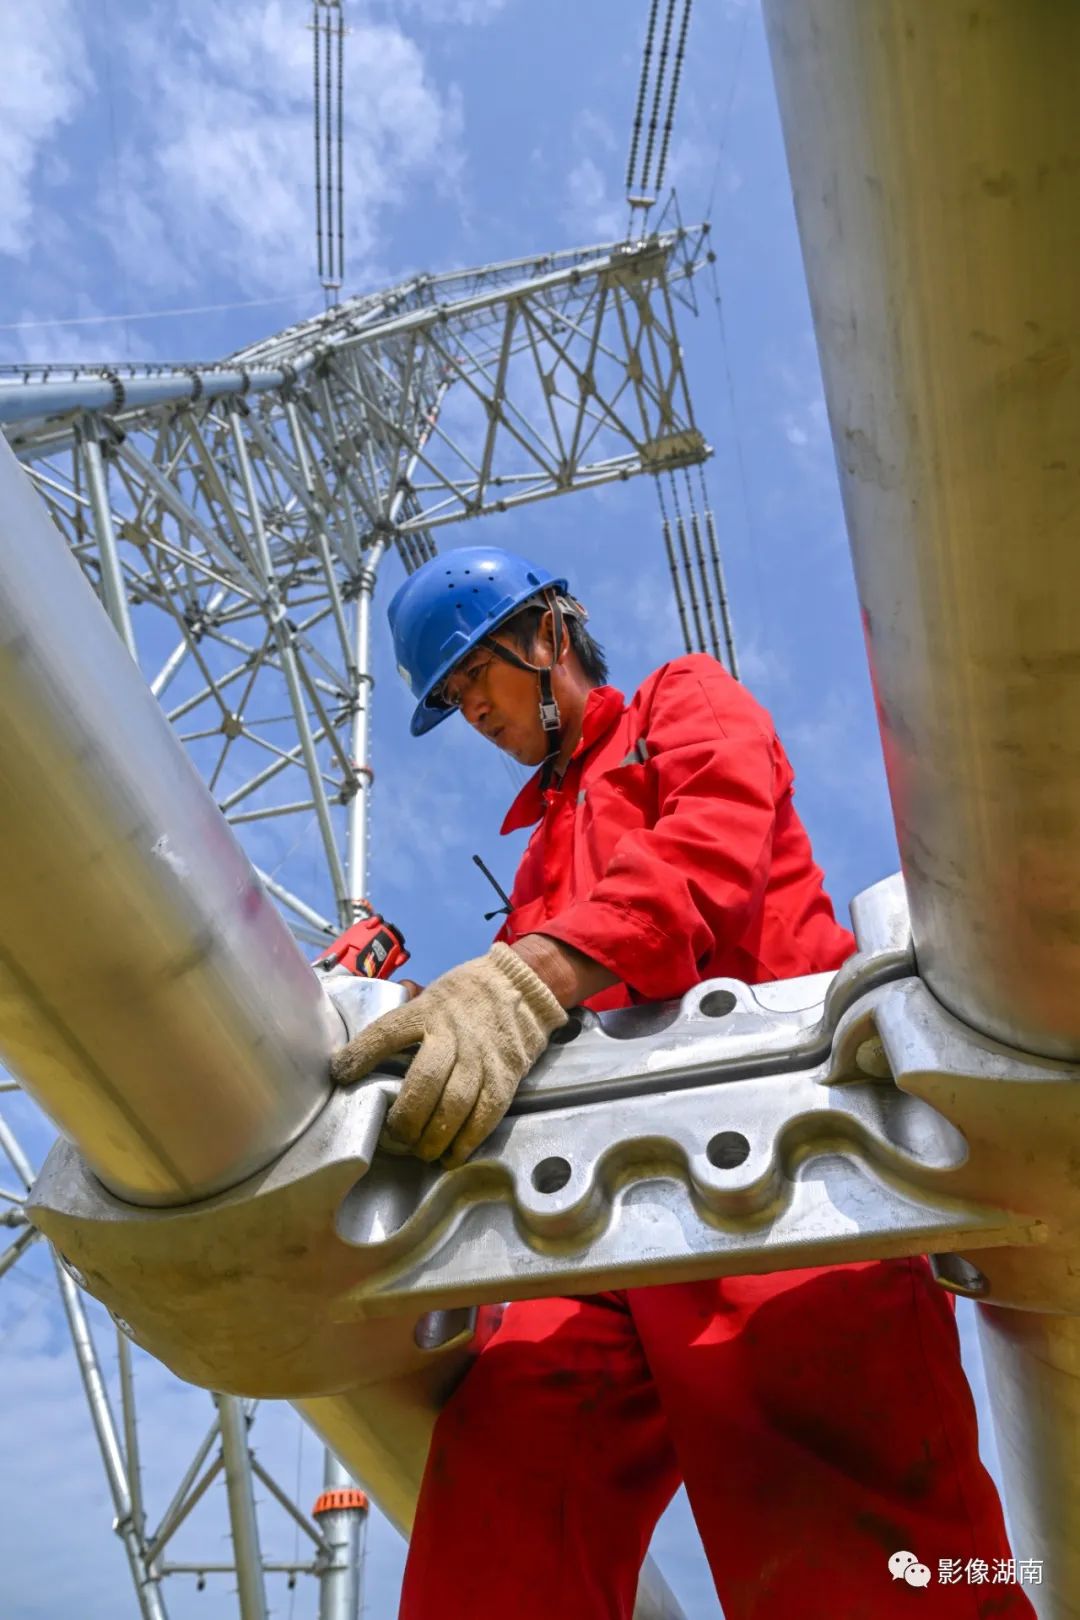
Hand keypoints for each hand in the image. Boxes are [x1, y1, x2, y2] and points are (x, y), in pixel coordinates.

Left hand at [330, 944, 567, 1166]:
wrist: (519, 988)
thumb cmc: (463, 997)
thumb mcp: (429, 996)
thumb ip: (401, 1023)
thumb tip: (357, 1053)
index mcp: (427, 1010)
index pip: (389, 1032)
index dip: (363, 1054)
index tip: (341, 1075)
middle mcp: (453, 1034)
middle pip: (426, 1080)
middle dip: (407, 1117)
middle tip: (395, 1137)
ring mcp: (481, 1057)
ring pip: (455, 1103)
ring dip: (434, 1136)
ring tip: (421, 1151)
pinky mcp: (505, 1076)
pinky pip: (486, 1114)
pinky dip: (468, 1140)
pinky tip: (452, 1154)